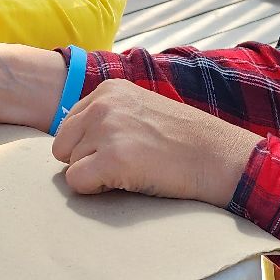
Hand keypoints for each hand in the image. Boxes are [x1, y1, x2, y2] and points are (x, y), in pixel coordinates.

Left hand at [51, 79, 261, 206]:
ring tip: (130, 169)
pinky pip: (77, 183)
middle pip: (62, 145)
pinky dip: (96, 190)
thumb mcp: (139, 108)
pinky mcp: (112, 160)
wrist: (216, 155)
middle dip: (85, 160)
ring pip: (69, 166)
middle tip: (122, 164)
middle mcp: (102, 105)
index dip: (88, 145)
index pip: (68, 124)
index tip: (119, 149)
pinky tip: (126, 181)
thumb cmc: (181, 139)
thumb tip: (69, 140)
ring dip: (93, 175)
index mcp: (107, 90)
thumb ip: (106, 115)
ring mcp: (106, 131)